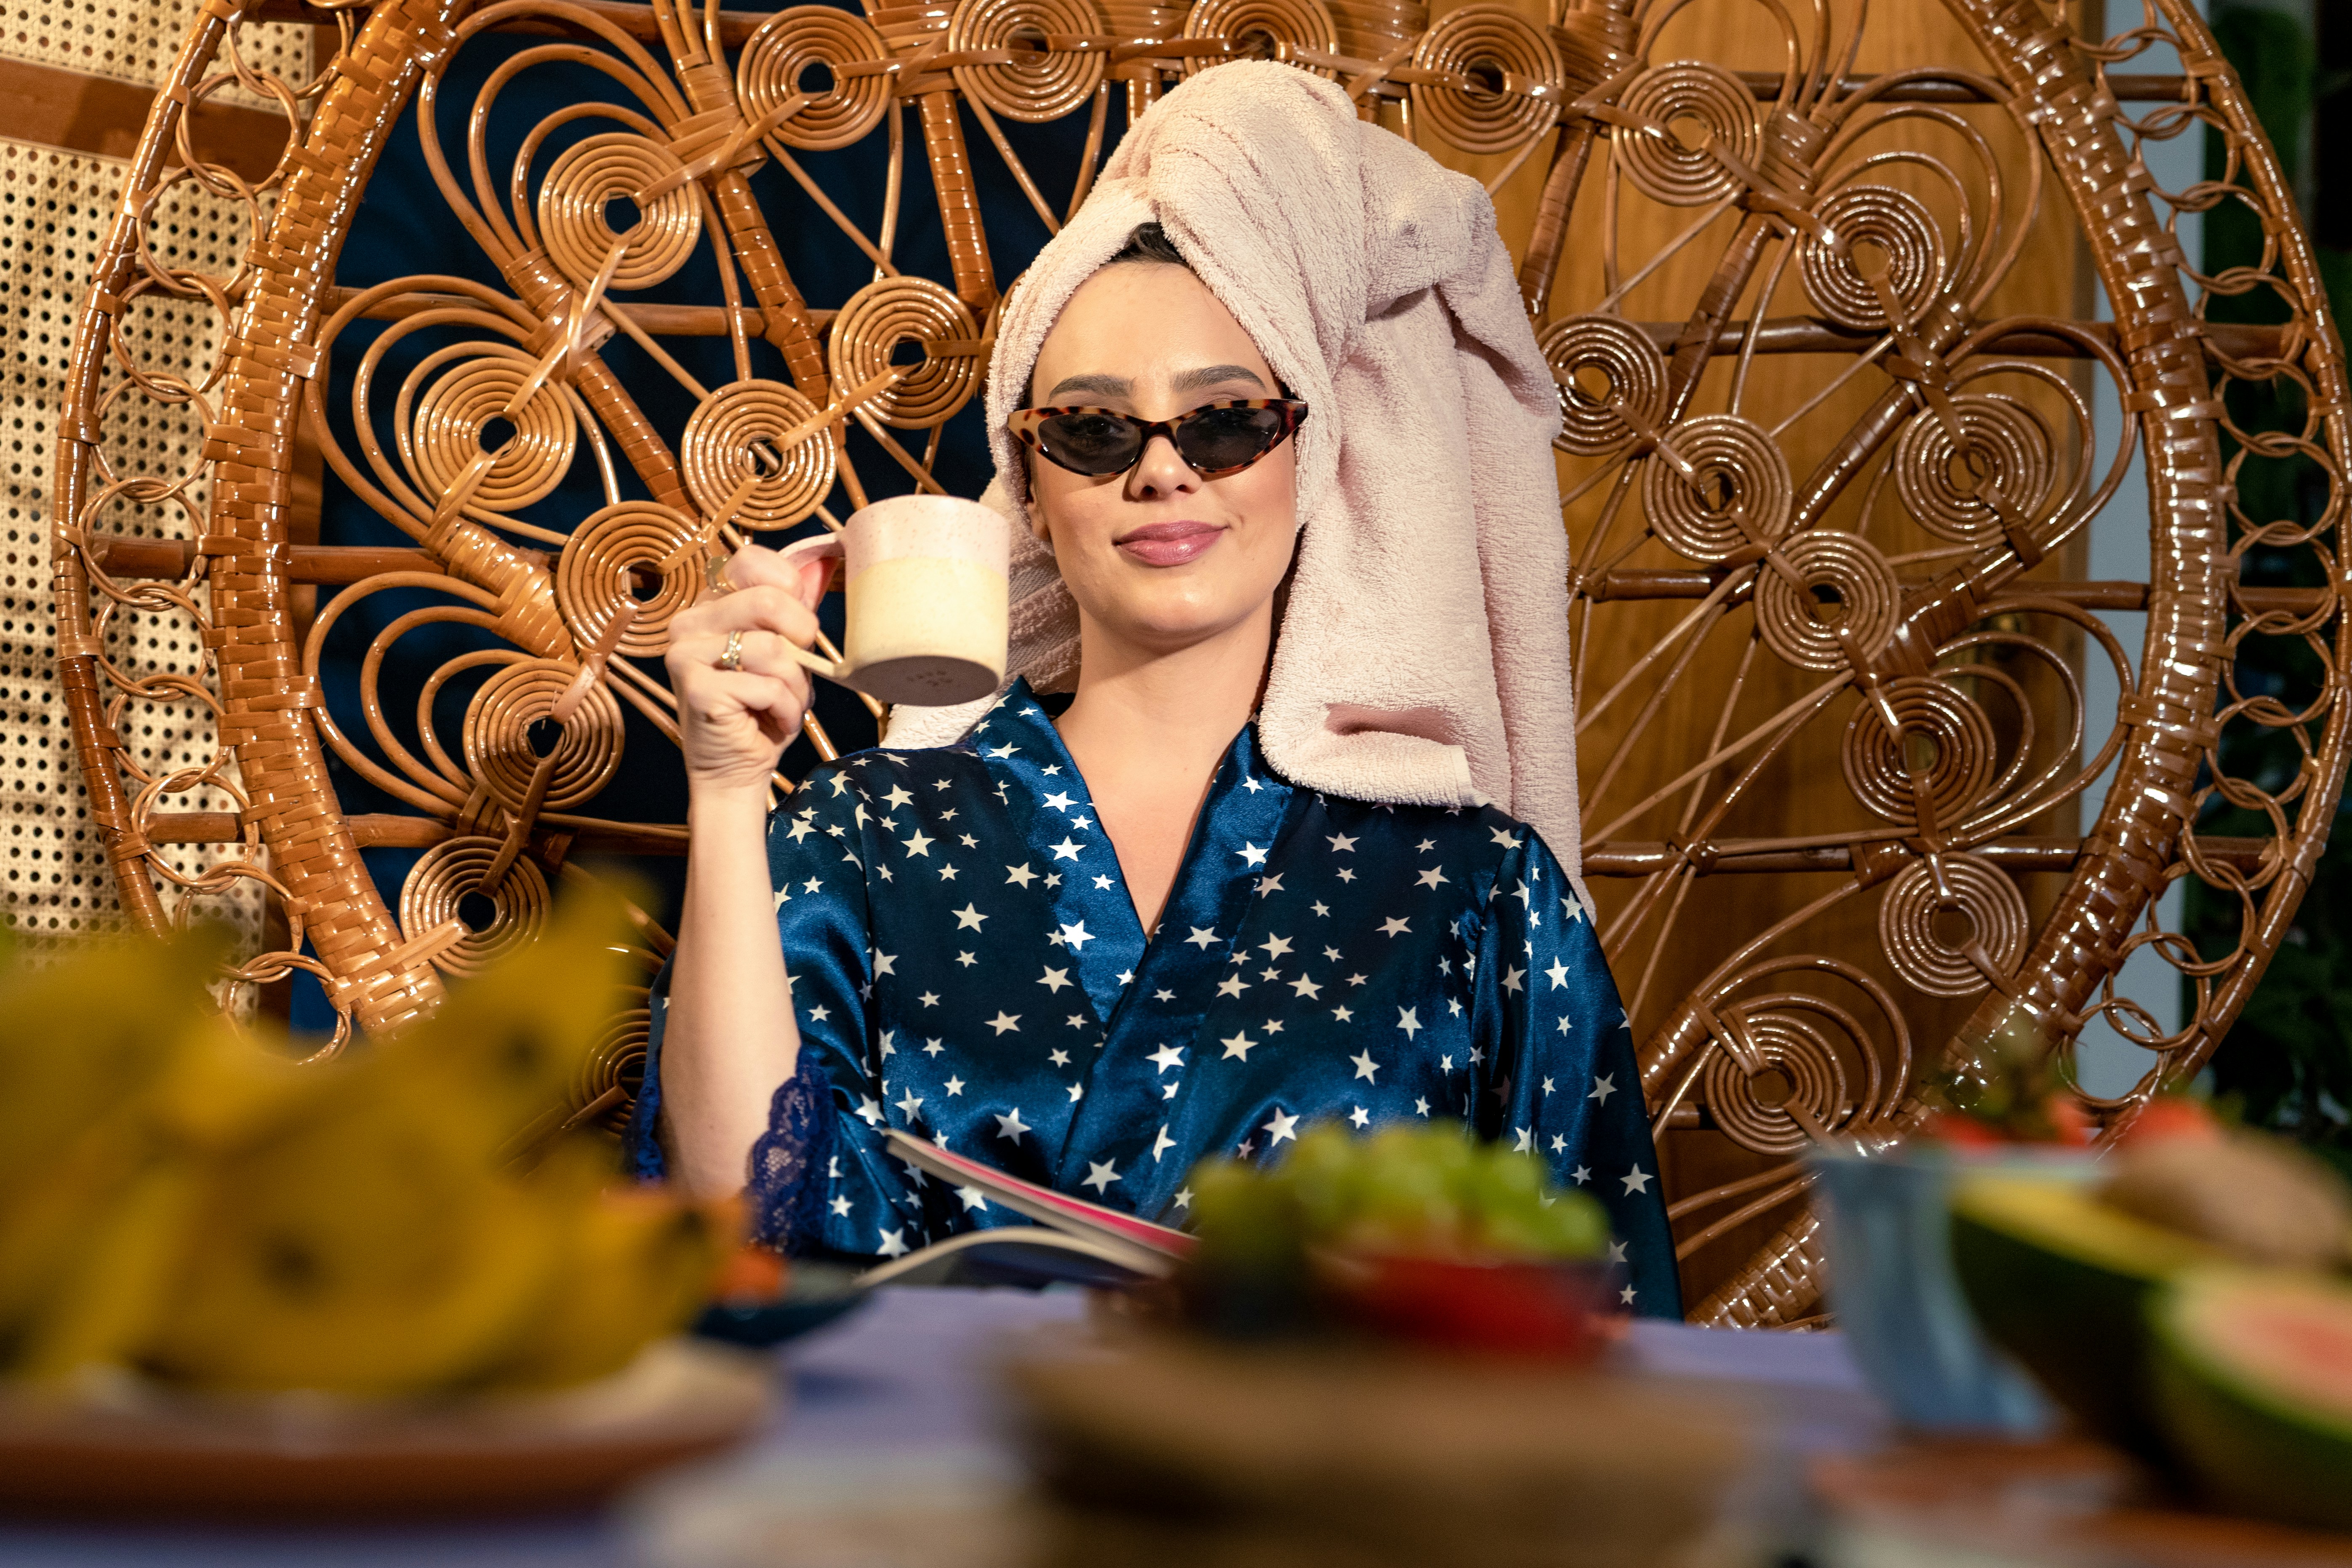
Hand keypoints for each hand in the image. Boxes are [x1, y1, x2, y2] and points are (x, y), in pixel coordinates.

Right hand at [665, 542, 832, 802]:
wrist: (737, 769)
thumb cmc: (763, 709)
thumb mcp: (787, 652)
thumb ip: (796, 609)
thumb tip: (826, 561)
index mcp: (711, 605)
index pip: (750, 561)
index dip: (790, 590)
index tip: (798, 628)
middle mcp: (690, 622)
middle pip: (769, 600)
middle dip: (801, 640)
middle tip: (797, 670)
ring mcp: (685, 653)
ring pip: (772, 648)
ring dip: (795, 686)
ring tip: (781, 704)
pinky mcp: (695, 687)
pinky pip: (766, 686)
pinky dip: (785, 710)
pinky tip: (770, 721)